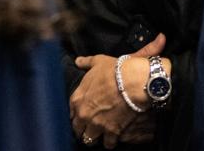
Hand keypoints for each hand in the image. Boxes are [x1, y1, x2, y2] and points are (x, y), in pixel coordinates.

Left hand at [70, 33, 165, 148]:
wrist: (132, 81)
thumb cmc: (114, 70)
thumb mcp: (98, 61)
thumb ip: (86, 63)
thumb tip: (78, 61)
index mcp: (77, 99)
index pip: (70, 113)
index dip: (77, 114)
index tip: (82, 114)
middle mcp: (84, 115)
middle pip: (78, 129)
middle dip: (83, 128)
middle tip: (91, 126)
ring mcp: (97, 125)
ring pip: (90, 139)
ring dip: (95, 137)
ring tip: (101, 133)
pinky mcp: (111, 132)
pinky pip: (108, 144)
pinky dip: (111, 142)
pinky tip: (114, 137)